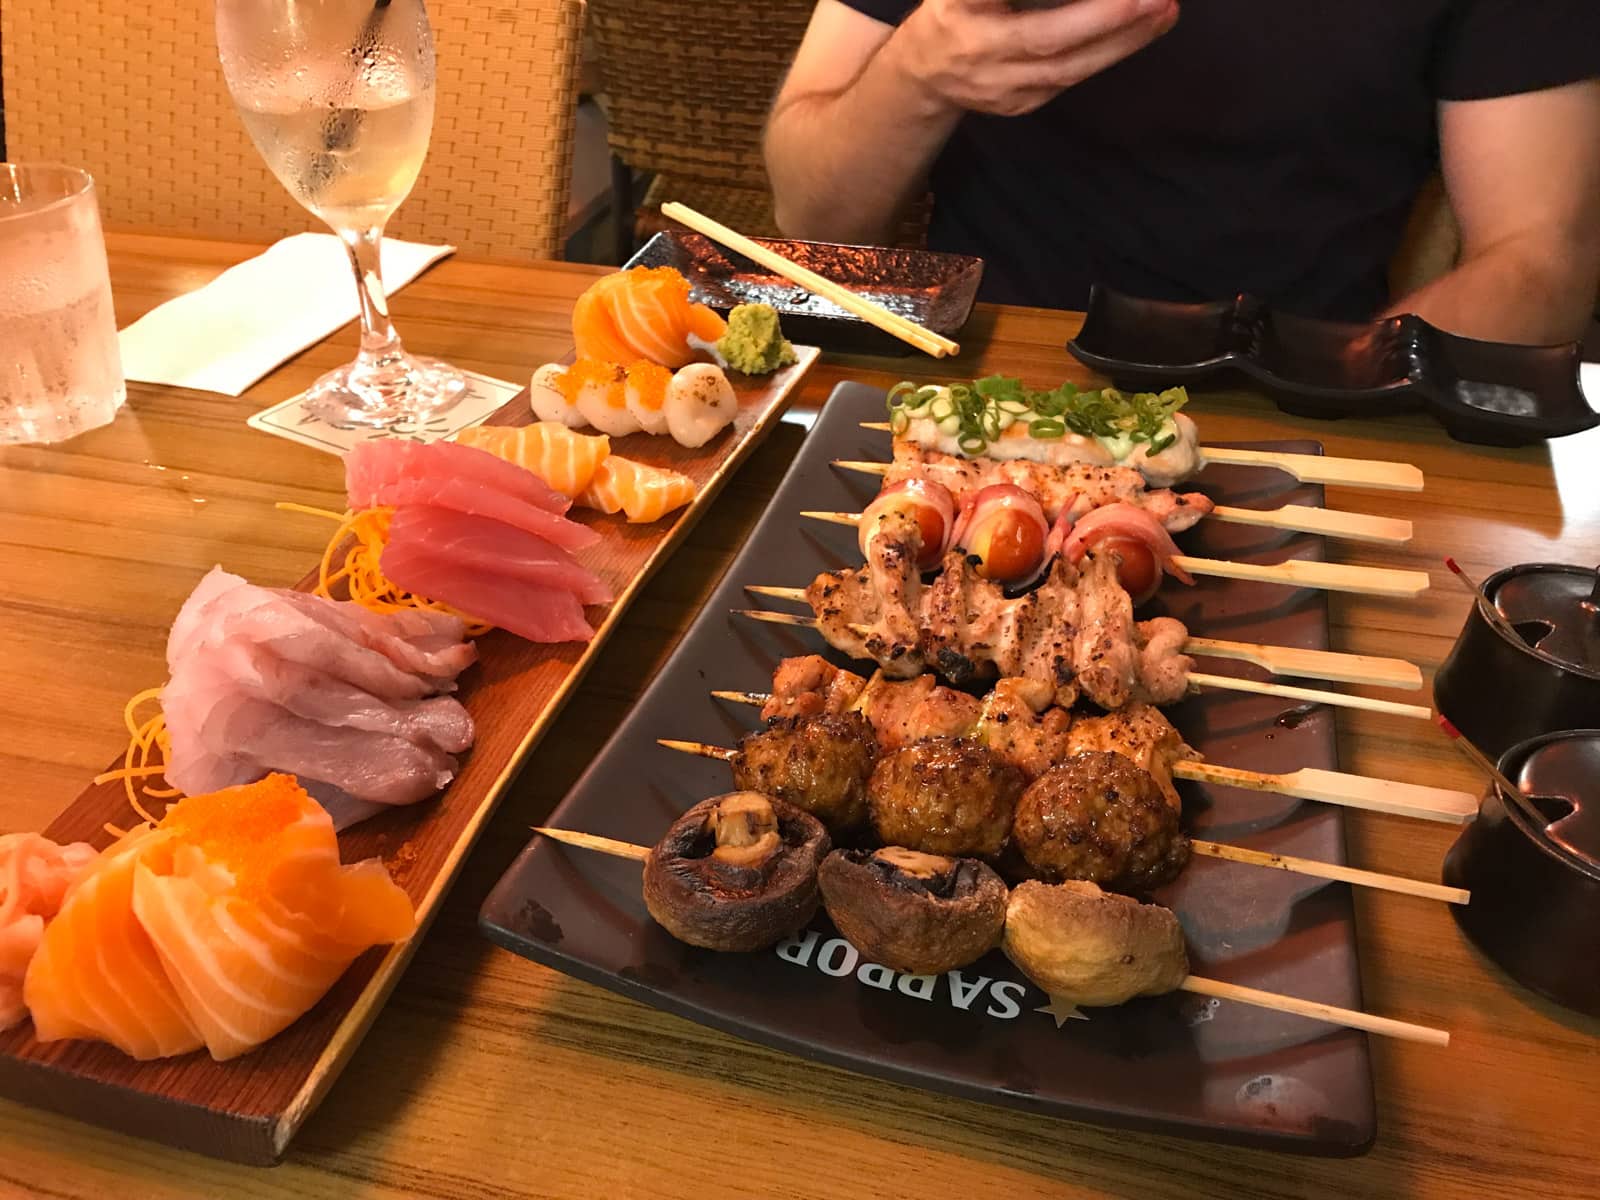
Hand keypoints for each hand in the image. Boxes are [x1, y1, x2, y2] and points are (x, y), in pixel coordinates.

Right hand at [886, 0, 1178, 117]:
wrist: (926, 71)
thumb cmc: (958, 7)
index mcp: (959, 6)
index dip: (1052, 2)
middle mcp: (975, 48)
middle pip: (1044, 37)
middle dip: (1104, 18)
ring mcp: (997, 85)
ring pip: (1066, 68)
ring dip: (1123, 41)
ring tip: (1165, 10)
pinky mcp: (1019, 104)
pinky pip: (1071, 78)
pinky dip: (1110, 52)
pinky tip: (1142, 30)